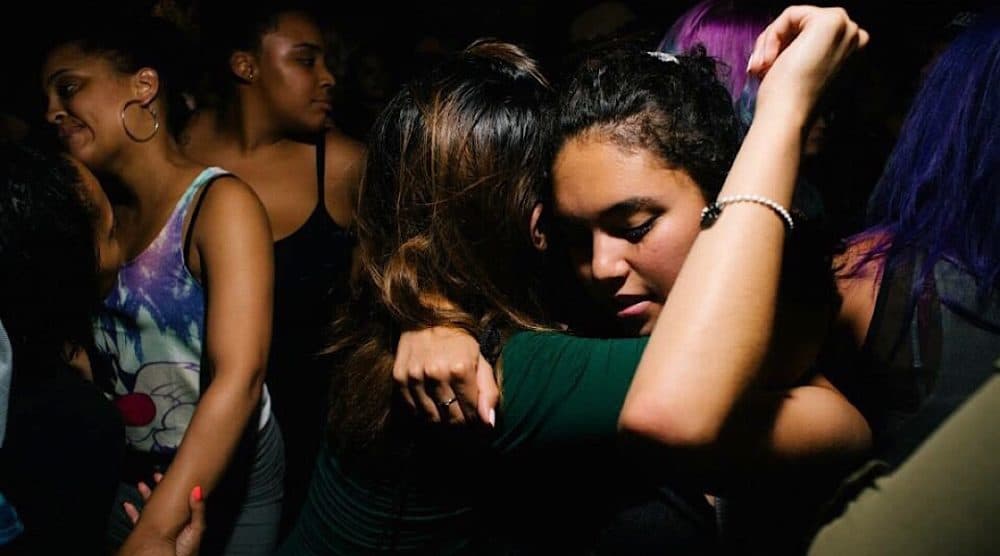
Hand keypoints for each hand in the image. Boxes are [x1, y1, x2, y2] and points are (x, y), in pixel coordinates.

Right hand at [121, 477, 204, 555]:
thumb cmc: (187, 551)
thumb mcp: (195, 529)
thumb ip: (197, 511)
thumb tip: (198, 490)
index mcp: (183, 518)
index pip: (177, 498)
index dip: (172, 486)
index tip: (168, 474)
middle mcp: (170, 522)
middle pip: (162, 501)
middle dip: (157, 489)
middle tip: (154, 476)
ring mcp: (158, 529)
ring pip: (149, 509)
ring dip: (144, 498)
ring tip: (141, 485)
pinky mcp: (147, 536)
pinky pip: (138, 522)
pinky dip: (132, 513)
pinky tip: (127, 506)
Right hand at [394, 326, 497, 425]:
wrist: (427, 315)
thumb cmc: (459, 340)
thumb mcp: (481, 360)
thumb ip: (488, 391)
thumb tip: (489, 423)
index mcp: (460, 369)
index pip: (470, 414)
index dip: (477, 424)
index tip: (479, 426)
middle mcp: (435, 374)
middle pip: (451, 419)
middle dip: (461, 426)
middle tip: (466, 425)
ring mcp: (414, 377)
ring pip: (431, 418)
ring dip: (442, 423)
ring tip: (450, 418)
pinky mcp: (399, 378)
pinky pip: (412, 409)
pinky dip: (423, 414)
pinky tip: (432, 408)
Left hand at [748, 6, 868, 123]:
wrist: (789, 116)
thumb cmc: (789, 101)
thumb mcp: (801, 70)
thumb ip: (802, 50)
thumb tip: (782, 41)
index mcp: (852, 55)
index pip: (810, 37)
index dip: (783, 49)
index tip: (763, 70)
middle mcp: (856, 39)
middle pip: (803, 26)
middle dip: (775, 44)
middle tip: (758, 69)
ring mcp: (846, 28)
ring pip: (796, 19)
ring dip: (770, 42)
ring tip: (760, 68)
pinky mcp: (831, 20)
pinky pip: (791, 14)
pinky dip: (772, 36)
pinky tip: (768, 61)